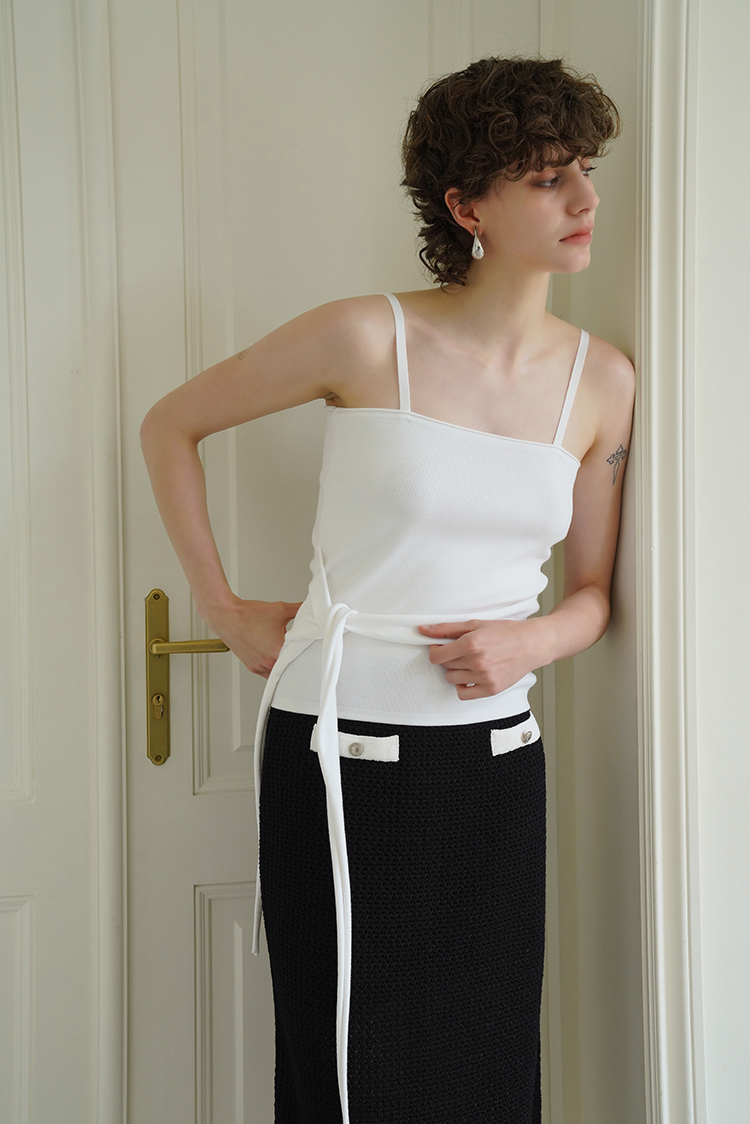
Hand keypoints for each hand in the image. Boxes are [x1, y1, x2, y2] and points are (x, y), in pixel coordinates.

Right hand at [202, 596, 301, 677]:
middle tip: (302, 653)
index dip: (308, 654)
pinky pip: (267, 673)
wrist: (227, 615)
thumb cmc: (247, 615)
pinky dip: (273, 667)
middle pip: (290, 669)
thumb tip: (310, 608)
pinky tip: (276, 657)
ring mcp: (258, 666)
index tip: (311, 649)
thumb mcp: (280, 609)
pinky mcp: (252, 666)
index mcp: (277, 652)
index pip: (300, 660)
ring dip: (284, 666)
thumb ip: (299, 609)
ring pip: (278, 674)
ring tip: (288, 655)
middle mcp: (267, 663)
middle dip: (296, 661)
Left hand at [418, 617, 549, 699]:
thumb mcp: (475, 624)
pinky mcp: (492, 689)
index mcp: (471, 644)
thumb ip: (446, 628)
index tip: (441, 647)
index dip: (435, 650)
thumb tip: (422, 629)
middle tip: (462, 651)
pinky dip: (463, 686)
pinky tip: (471, 676)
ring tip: (469, 661)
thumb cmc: (505, 631)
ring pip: (452, 679)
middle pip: (444, 666)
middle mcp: (477, 662)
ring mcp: (485, 677)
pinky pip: (464, 694)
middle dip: (449, 658)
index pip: (436, 655)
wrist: (532, 644)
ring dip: (456, 671)